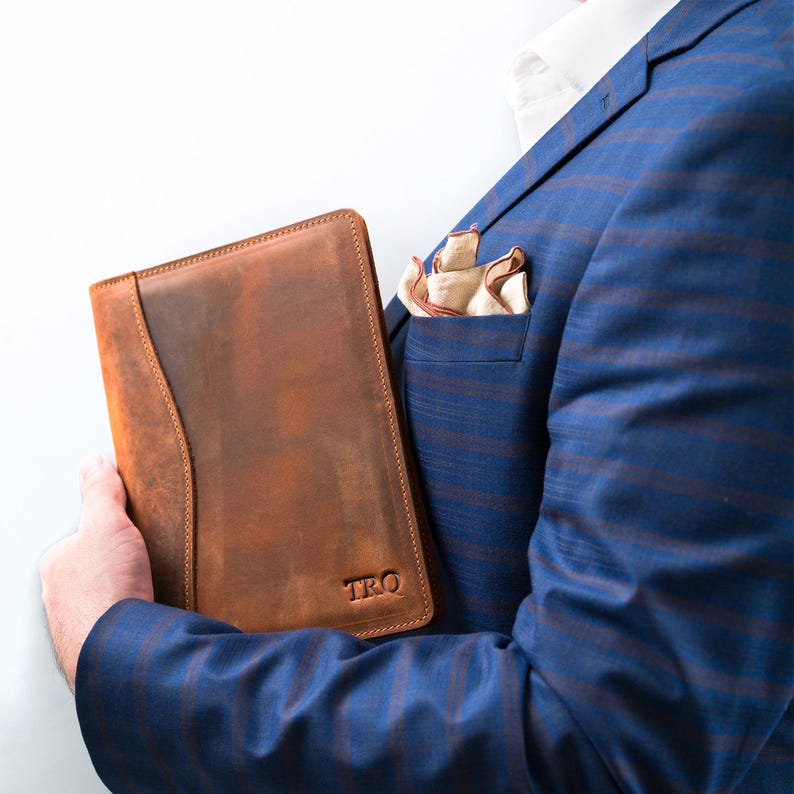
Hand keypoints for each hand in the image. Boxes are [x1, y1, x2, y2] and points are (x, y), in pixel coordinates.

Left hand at [40, 454, 153, 691]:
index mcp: (57, 566)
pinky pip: (120, 625)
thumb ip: (101, 492)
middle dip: (118, 568)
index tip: (133, 532)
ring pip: (105, 601)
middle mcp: (60, 599)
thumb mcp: (107, 523)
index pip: (82, 540)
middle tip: (146, 562)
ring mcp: (79, 626)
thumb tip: (94, 462)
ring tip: (153, 591)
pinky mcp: (102, 648)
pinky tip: (153, 615)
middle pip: (94, 571)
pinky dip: (134, 620)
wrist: (119, 648)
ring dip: (127, 597)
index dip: (111, 532)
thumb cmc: (104, 589)